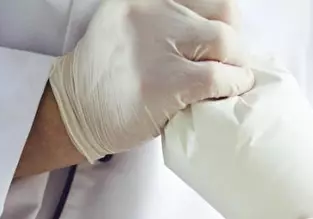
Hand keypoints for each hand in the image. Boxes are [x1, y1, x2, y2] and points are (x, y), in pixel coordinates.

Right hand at [49, 0, 253, 161]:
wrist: (76, 111)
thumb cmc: (108, 81)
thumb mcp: (130, 32)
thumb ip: (167, 25)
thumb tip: (220, 37)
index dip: (223, 22)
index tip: (220, 46)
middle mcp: (151, 12)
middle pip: (223, 13)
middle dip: (235, 44)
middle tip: (230, 67)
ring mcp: (157, 44)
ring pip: (225, 41)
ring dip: (237, 65)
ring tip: (230, 83)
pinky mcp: (165, 80)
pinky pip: (217, 76)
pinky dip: (232, 86)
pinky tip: (225, 95)